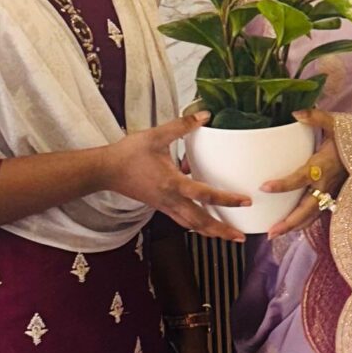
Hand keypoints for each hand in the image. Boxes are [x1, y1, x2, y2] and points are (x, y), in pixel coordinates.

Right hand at [103, 113, 252, 238]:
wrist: (106, 170)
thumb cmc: (129, 153)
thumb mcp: (157, 135)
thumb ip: (182, 126)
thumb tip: (205, 115)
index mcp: (172, 183)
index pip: (204, 195)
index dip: (227, 199)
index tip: (245, 202)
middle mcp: (171, 200)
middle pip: (201, 222)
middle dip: (222, 230)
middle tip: (241, 237)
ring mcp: (165, 206)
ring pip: (192, 225)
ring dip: (211, 232)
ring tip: (228, 236)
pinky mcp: (161, 207)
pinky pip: (182, 221)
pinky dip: (196, 226)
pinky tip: (205, 225)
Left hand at [267, 113, 346, 239]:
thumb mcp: (336, 123)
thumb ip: (316, 117)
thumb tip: (295, 113)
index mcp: (323, 166)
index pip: (300, 178)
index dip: (283, 184)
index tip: (264, 187)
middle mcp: (326, 183)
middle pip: (306, 209)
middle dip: (288, 223)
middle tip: (270, 232)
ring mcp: (331, 192)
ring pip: (312, 215)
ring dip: (295, 227)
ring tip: (275, 233)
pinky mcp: (334, 195)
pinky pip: (318, 213)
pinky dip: (304, 222)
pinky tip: (292, 226)